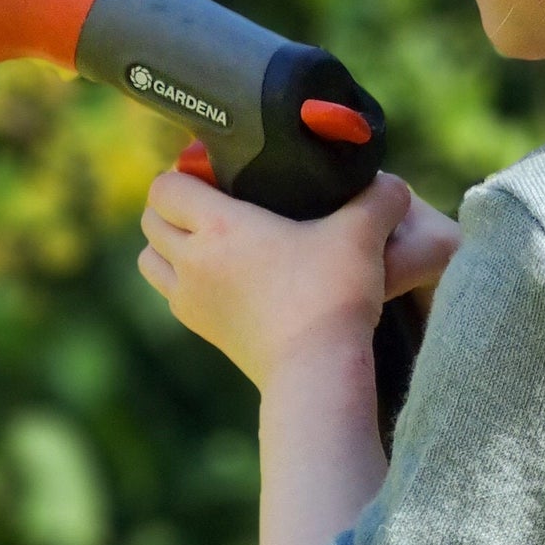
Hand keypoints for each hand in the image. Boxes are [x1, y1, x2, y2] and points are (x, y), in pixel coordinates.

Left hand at [138, 172, 460, 389]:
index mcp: (218, 225)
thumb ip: (379, 200)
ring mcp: (193, 301)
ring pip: (152, 261)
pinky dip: (184, 283)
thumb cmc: (332, 297)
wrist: (316, 372)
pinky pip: (173, 297)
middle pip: (151, 221)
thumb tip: (393, 184)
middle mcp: (193, 261)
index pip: (165, 187)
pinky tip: (222, 281)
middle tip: (212, 202)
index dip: (182, 173)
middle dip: (172, 207)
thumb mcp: (362, 236)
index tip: (215, 173)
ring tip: (207, 242)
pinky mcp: (207, 332)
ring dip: (169, 247)